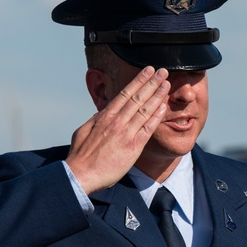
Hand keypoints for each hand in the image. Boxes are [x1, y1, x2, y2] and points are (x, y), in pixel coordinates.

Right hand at [66, 66, 169, 192]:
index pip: (125, 94)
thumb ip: (95, 120)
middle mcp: (116, 122)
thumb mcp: (83, 131)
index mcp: (104, 116)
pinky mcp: (133, 147)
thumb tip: (102, 113)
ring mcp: (125, 134)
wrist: (81, 175)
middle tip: (162, 71)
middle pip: (138, 98)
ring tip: (166, 84)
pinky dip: (156, 116)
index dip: (138, 80)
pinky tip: (164, 106)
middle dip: (151, 83)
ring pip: (145, 110)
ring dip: (157, 95)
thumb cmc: (80, 156)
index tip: (147, 71)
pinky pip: (148, 129)